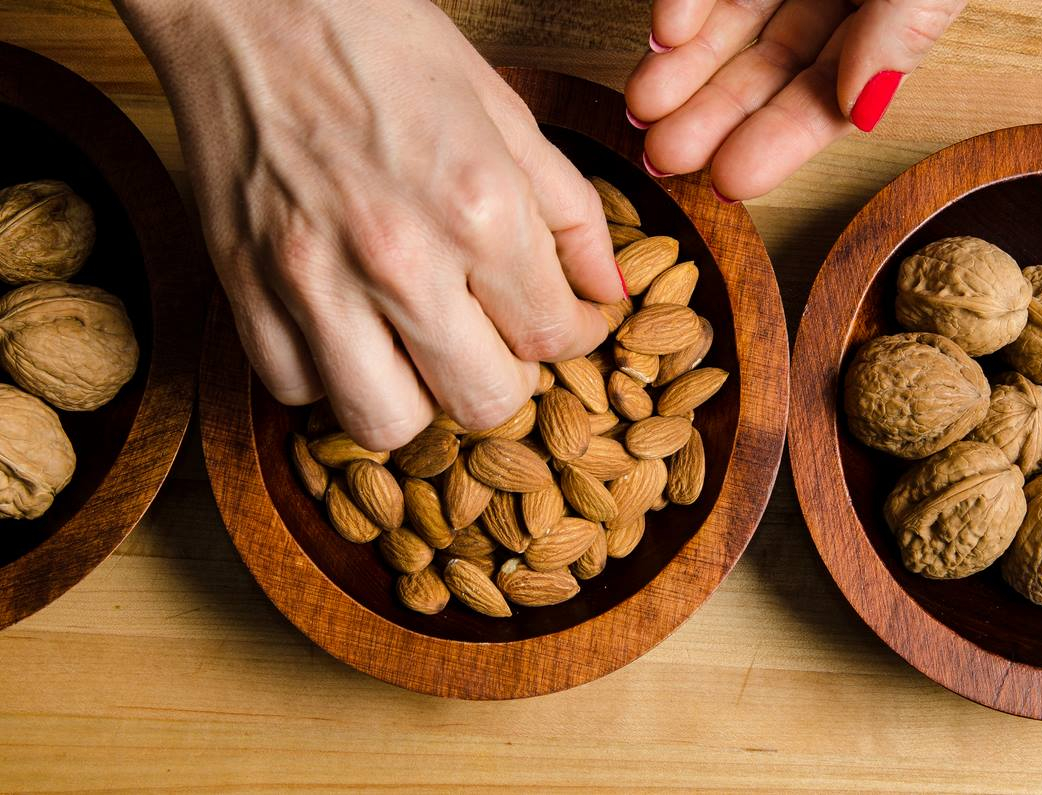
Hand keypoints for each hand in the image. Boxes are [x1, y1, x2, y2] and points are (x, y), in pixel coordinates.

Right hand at [116, 0, 622, 449]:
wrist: (249, 0)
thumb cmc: (382, 42)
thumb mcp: (504, 110)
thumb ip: (571, 212)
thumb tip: (610, 289)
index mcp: (479, 207)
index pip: (555, 337)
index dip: (577, 337)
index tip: (568, 324)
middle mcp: (399, 259)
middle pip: (483, 403)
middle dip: (507, 380)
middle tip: (500, 342)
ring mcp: (312, 282)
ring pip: (386, 425)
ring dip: (418, 401)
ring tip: (422, 351)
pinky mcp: (243, 288)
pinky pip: (295, 390)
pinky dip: (330, 378)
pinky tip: (350, 331)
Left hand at [625, 0, 964, 199]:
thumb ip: (904, 29)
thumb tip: (861, 110)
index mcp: (884, 22)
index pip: (827, 99)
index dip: (777, 144)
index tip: (730, 182)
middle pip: (767, 72)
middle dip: (713, 118)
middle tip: (666, 159)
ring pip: (731, 25)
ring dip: (684, 69)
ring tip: (642, 108)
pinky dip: (687, 1)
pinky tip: (663, 33)